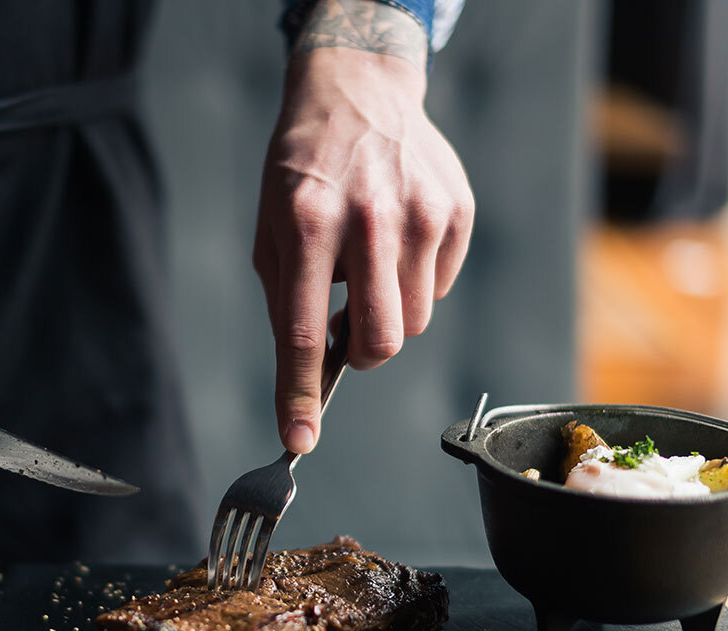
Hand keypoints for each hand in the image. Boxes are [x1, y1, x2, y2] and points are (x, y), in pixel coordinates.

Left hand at [253, 0, 473, 453]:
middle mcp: (369, 219)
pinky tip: (395, 241)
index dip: (300, 395)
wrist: (357, 92)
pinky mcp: (455, 212)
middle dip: (360, 353)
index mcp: (308, 224)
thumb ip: (288, 301)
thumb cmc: (303, 171)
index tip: (298, 440)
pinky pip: (438, 288)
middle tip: (346, 329)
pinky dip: (413, 281)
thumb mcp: (272, 230)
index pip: (303, 333)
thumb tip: (308, 375)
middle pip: (380, 342)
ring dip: (387, 313)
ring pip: (413, 322)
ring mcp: (421, 214)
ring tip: (368, 265)